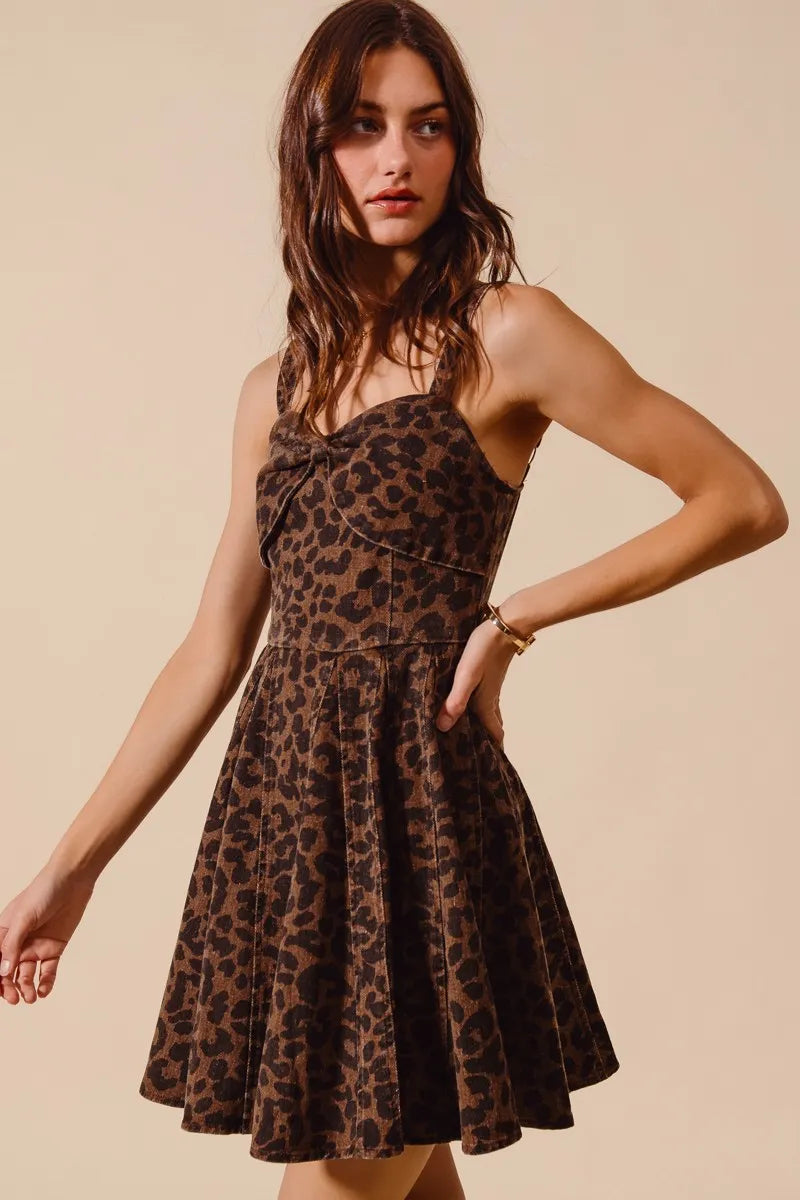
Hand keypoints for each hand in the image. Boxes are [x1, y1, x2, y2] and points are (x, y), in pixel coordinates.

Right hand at [0, 866, 95, 1004]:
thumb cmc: (43, 892)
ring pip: (26, 975)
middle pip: (9, 972)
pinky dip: (46, 982)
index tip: (0, 990)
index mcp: (3, 933)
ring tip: (32, 997)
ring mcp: (36, 947)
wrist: (73, 881)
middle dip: (9, 988)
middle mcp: (18, 943)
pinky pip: (48, 971)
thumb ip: (12, 944)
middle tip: (16, 999)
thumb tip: (2, 972)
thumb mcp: (24, 917)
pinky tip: (45, 991)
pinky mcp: (54, 948)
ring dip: (27, 988)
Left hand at [436, 617, 517, 746]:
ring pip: (488, 713)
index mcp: (485, 704)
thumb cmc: (483, 651)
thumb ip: (456, 700)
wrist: (504, 626)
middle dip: (487, 742)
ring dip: (482, 725)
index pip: (494, 735)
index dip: (493, 751)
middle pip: (492, 726)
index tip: (490, 767)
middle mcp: (490, 699)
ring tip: (468, 734)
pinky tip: (466, 704)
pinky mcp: (488, 675)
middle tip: (475, 755)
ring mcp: (491, 687)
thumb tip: (443, 727)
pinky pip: (484, 699)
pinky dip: (478, 709)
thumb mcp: (466, 676)